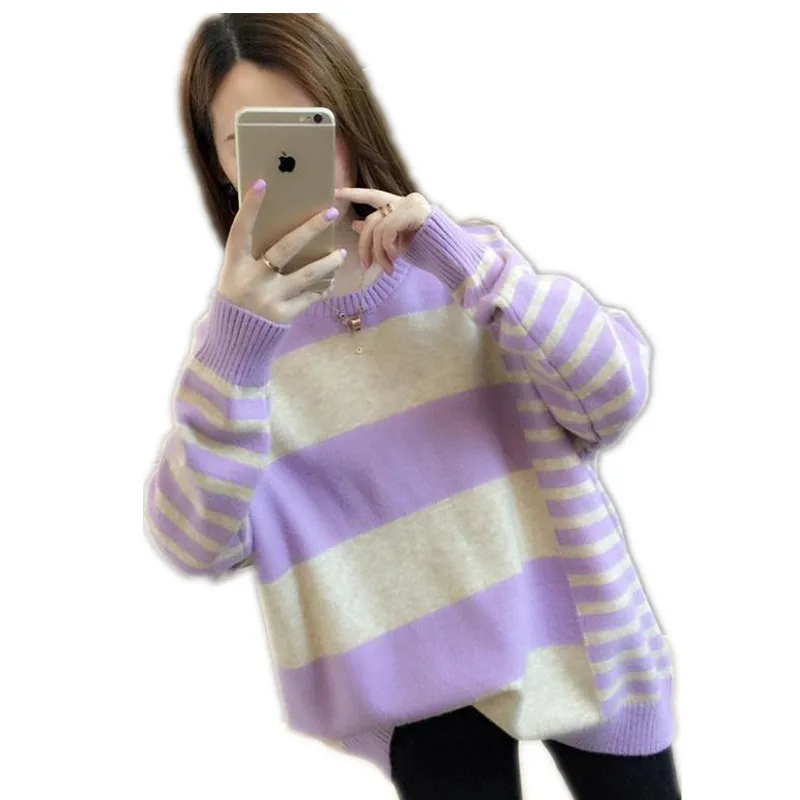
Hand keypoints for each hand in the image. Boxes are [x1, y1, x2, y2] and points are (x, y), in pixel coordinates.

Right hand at [218, 180, 344, 324]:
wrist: (237, 341)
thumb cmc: (240, 298)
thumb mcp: (238, 276)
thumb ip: (254, 256)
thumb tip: (288, 230)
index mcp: (235, 265)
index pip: (241, 229)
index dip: (250, 207)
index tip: (263, 183)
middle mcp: (251, 280)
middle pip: (285, 247)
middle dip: (311, 228)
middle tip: (331, 213)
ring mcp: (268, 298)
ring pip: (307, 274)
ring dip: (328, 263)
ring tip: (341, 254)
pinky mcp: (283, 315)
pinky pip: (309, 297)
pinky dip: (321, 288)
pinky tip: (329, 282)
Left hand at [334, 188, 431, 273]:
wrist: (455, 258)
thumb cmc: (430, 253)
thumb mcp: (399, 243)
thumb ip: (379, 232)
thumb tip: (356, 223)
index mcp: (403, 205)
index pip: (373, 196)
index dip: (354, 194)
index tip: (336, 193)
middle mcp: (406, 199)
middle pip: (371, 218)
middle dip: (364, 245)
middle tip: (366, 266)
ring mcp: (412, 204)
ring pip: (378, 227)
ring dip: (379, 253)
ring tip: (388, 268)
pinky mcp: (415, 212)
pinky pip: (388, 230)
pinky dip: (387, 249)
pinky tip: (396, 260)